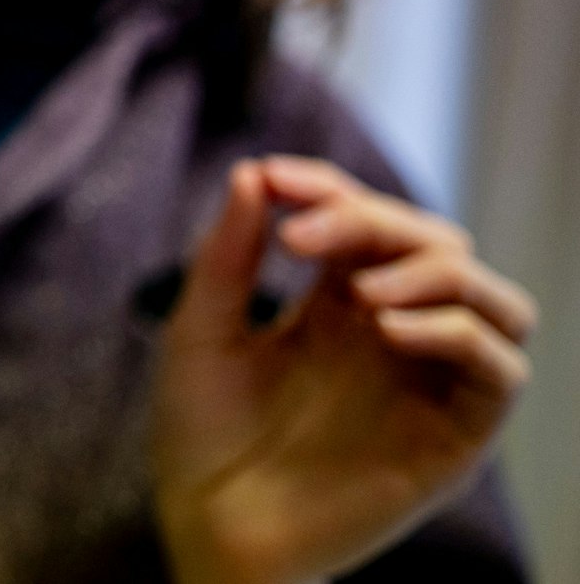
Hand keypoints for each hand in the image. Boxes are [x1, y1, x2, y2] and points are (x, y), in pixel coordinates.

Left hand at [152, 157, 534, 583]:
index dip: (328, 186)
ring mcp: (428, 383)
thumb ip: (229, 254)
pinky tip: (386, 328)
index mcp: (337, 300)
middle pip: (435, 243)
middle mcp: (394, 333)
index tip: (275, 180)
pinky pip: (499, 371)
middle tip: (301, 240)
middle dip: (374, 222)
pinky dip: (456, 333)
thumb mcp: (202, 330)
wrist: (207, 526)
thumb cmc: (199, 432)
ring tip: (361, 290)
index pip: (366, 217)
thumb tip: (253, 171)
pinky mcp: (452, 438)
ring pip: (495, 299)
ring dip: (434, 272)